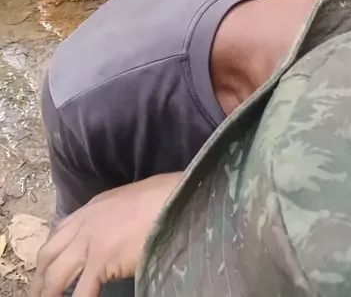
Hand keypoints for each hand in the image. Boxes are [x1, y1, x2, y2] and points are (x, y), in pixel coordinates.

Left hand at [31, 172, 182, 296]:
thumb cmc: (164, 198)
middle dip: (40, 279)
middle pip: (48, 255)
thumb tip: (116, 237)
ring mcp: (90, 241)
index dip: (49, 257)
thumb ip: (114, 218)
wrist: (177, 198)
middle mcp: (84, 223)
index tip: (46, 273)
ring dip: (48, 295)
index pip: (58, 234)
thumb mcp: (130, 202)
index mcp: (92, 208)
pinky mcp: (102, 259)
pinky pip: (81, 293)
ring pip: (55, 276)